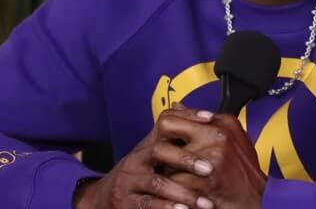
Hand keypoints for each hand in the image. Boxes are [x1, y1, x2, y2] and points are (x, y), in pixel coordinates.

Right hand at [73, 106, 216, 208]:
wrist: (105, 197)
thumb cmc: (141, 173)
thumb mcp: (156, 153)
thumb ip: (178, 137)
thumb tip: (209, 116)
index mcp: (147, 145)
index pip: (165, 124)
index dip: (188, 118)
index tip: (210, 119)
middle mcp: (136, 159)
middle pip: (159, 151)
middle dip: (187, 159)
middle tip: (210, 169)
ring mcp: (129, 181)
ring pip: (157, 183)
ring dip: (184, 192)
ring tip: (205, 202)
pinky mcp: (126, 203)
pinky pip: (147, 204)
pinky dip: (166, 208)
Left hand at [161, 105, 266, 208]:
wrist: (258, 199)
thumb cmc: (243, 170)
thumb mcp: (231, 137)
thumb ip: (205, 122)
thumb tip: (177, 107)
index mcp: (224, 123)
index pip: (179, 115)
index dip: (166, 129)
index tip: (166, 139)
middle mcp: (218, 137)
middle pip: (167, 134)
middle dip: (163, 150)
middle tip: (165, 160)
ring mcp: (211, 159)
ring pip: (167, 161)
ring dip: (167, 171)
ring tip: (176, 177)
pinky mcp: (204, 182)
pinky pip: (174, 182)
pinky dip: (173, 189)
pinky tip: (181, 190)